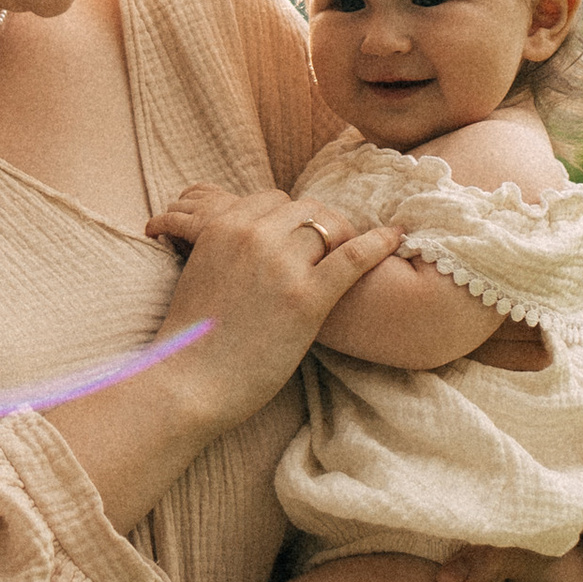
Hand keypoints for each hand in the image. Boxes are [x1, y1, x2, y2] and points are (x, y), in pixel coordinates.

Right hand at [139, 182, 405, 428]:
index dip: (290, 219)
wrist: (187, 381)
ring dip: (343, 237)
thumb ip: (226, 248)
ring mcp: (281, 265)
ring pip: (328, 226)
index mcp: (223, 226)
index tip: (301, 238)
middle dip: (320, 225)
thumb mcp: (199, 272)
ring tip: (354, 254)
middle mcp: (252, 235)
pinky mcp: (306, 298)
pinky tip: (395, 238)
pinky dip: (378, 245)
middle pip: (304, 209)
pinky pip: (352, 258)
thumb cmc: (192, 339)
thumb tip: (254, 249)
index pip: (272, 200)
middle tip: (332, 248)